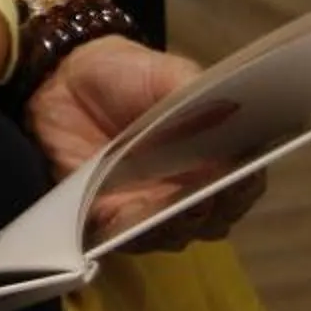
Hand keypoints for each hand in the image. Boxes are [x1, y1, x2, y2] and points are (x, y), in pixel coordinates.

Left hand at [25, 34, 265, 247]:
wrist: (65, 82)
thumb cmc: (127, 75)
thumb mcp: (166, 73)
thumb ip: (194, 93)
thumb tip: (226, 116)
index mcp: (214, 155)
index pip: (243, 181)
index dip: (246, 184)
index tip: (242, 178)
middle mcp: (188, 190)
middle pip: (215, 217)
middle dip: (214, 211)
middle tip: (206, 197)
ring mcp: (151, 208)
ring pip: (175, 234)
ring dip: (176, 226)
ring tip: (173, 210)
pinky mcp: (110, 218)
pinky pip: (126, 237)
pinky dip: (132, 232)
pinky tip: (131, 219)